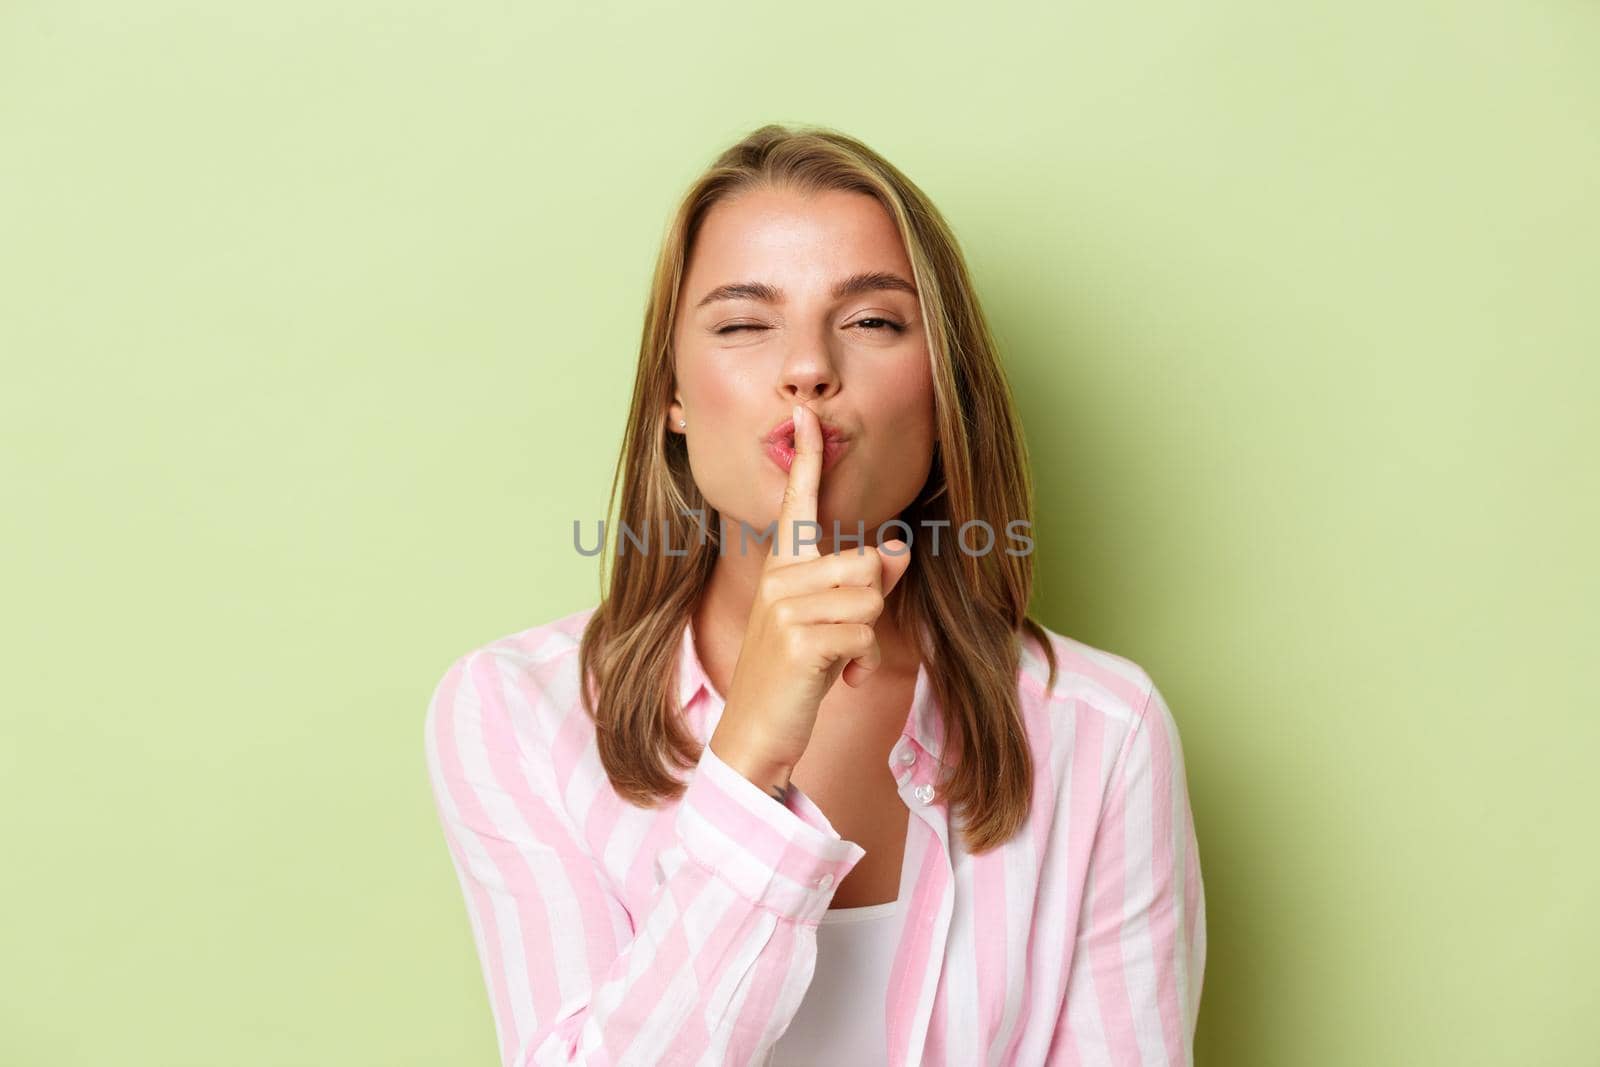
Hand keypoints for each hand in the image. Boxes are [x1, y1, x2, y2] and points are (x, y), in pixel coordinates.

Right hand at [707, 402, 913, 793]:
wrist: (755, 733)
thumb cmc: (795, 673)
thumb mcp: (831, 623)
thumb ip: (867, 583)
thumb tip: (900, 550)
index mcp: (782, 566)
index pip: (797, 504)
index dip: (807, 458)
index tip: (805, 414)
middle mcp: (779, 577)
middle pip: (868, 561)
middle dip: (872, 604)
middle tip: (843, 639)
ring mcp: (784, 608)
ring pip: (870, 597)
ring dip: (867, 637)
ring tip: (837, 660)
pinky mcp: (800, 640)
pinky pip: (864, 634)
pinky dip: (863, 665)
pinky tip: (837, 681)